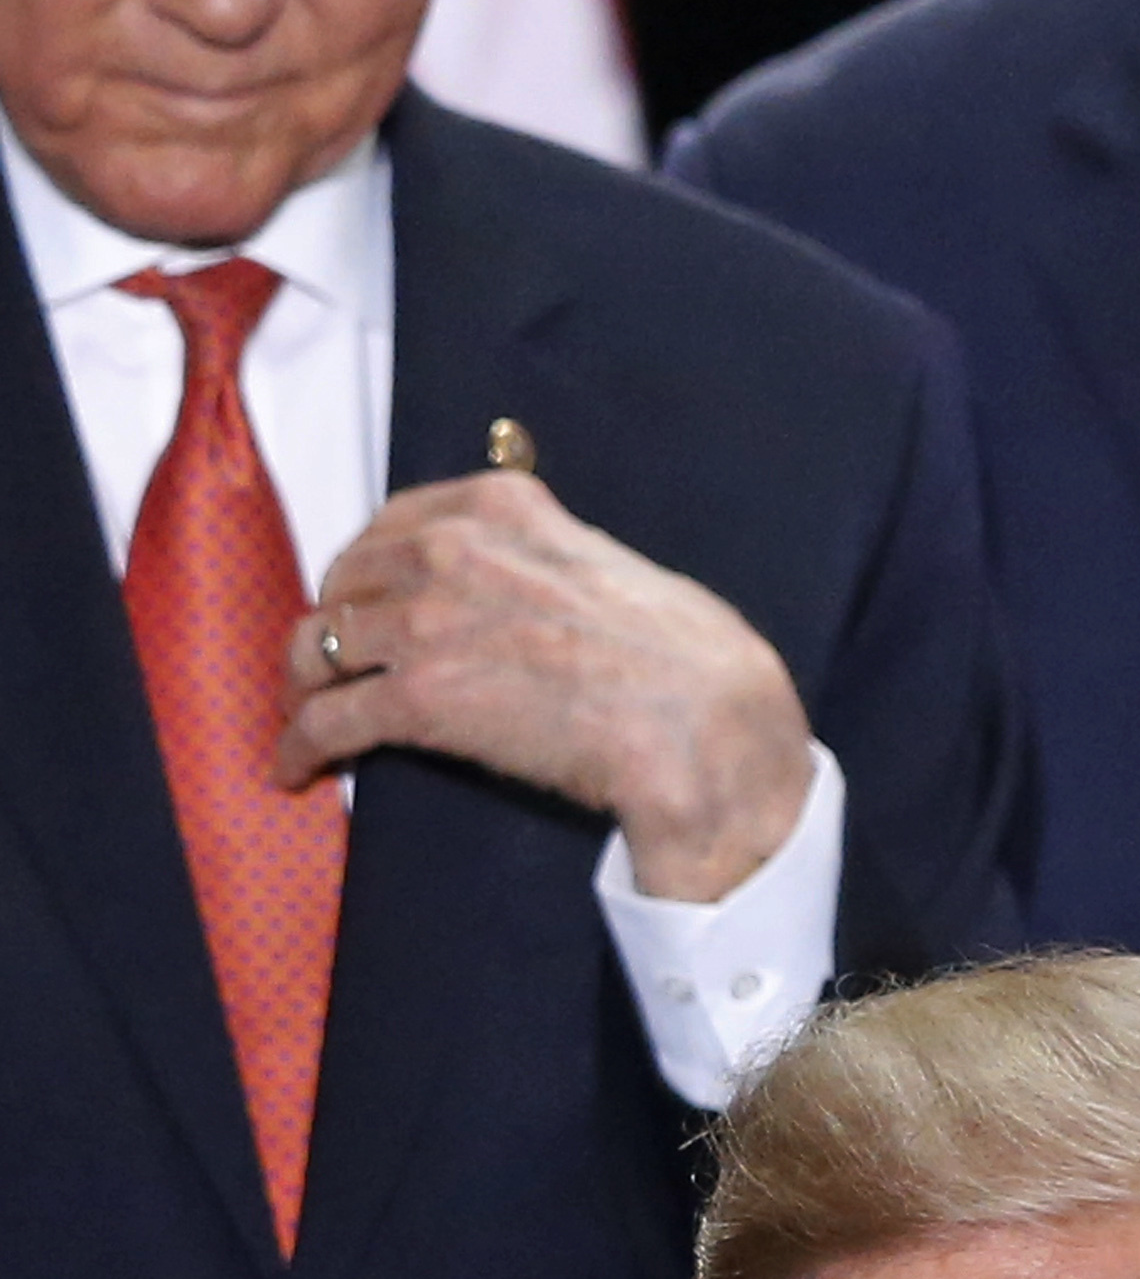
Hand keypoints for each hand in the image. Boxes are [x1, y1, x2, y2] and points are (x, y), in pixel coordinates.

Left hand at [281, 473, 813, 900]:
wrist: (705, 723)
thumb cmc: (687, 656)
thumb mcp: (611, 563)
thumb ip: (547, 558)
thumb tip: (526, 587)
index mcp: (503, 510)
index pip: (396, 522)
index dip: (369, 567)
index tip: (366, 595)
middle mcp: (451, 553)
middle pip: (345, 583)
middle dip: (333, 622)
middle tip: (333, 662)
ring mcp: (427, 624)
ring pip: (318, 647)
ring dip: (303, 685)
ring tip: (306, 714)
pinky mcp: (417, 701)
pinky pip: (327, 720)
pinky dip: (300, 746)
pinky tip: (295, 768)